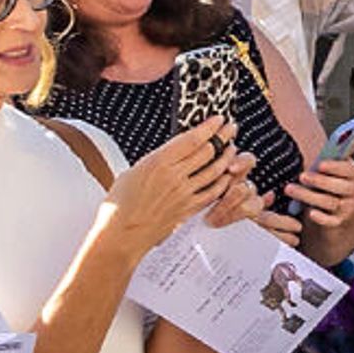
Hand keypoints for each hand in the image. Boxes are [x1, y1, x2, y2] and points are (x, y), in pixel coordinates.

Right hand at [108, 115, 249, 246]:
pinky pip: (213, 192)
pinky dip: (223, 181)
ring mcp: (185, 193)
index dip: (209, 127)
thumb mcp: (134, 170)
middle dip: (223, 137)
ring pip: (215, 171)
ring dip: (227, 157)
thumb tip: (172, 152)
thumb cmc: (120, 204)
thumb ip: (157, 160)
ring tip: (232, 148)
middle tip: (230, 129)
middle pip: (208, 152)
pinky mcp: (189, 208)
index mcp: (159, 162)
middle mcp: (175, 177)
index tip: (218, 119)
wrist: (121, 233)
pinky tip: (227, 175)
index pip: (192, 139)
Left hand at [283, 156, 353, 257]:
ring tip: (289, 189)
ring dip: (309, 196)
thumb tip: (348, 132)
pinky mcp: (338, 220)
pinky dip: (321, 218)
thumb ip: (333, 153)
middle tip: (301, 176)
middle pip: (339, 187)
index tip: (320, 165)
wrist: (342, 202)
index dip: (335, 167)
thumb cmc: (331, 177)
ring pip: (330, 202)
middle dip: (319, 181)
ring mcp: (348, 207)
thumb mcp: (334, 165)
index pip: (348, 169)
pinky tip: (310, 213)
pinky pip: (331, 221)